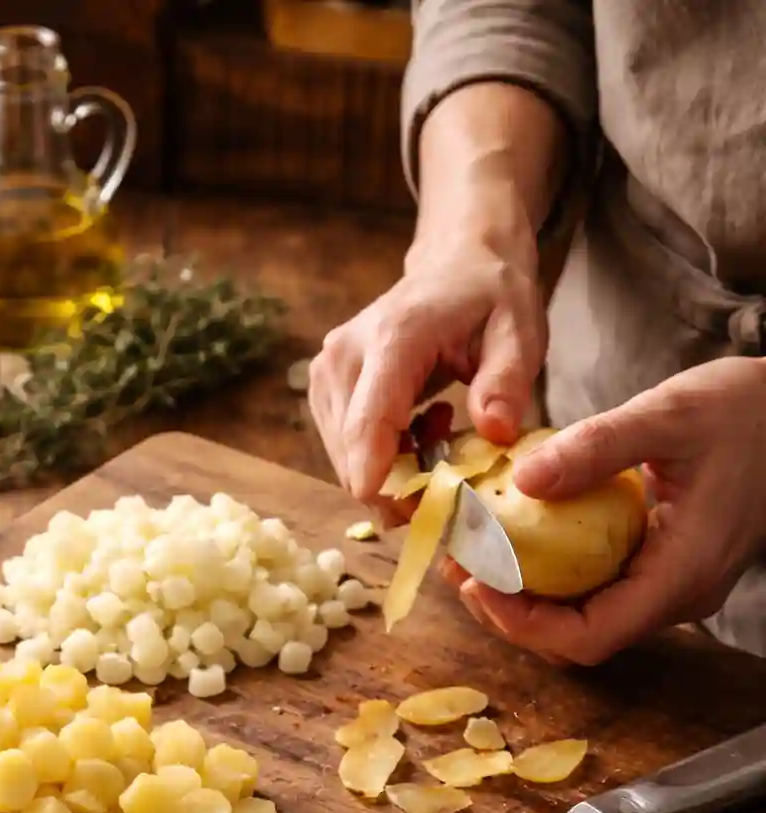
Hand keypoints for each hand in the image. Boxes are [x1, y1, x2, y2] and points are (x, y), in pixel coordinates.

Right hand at [308, 232, 545, 506]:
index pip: (368, 421)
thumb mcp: (519, 332)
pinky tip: (417, 433)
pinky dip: (381, 458)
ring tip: (438, 438)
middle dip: (396, 487)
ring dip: (391, 472)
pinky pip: (345, 448)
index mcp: (393, 338)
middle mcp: (344, 355)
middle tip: (450, 484)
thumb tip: (495, 433)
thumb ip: (508, 381)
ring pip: (345, 458)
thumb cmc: (491, 297)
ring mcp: (326, 372)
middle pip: (352, 452)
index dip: (378, 477)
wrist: (456, 264)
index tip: (401, 517)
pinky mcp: (323, 388)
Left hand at [444, 358, 765, 663]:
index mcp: (681, 575)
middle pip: (578, 638)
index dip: (524, 624)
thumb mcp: (670, 413)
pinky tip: (519, 536)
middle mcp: (676, 596)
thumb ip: (597, 447)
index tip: (477, 584)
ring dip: (526, 595)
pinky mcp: (663, 566)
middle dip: (510, 612)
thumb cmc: (749, 410)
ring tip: (475, 553)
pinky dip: (553, 572)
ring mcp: (671, 586)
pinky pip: (599, 588)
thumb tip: (522, 480)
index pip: (591, 637)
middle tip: (458, 566)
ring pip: (586, 618)